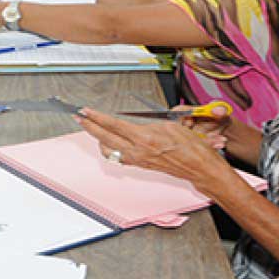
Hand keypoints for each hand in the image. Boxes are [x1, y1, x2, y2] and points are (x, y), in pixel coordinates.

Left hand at [75, 107, 233, 192]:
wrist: (199, 167)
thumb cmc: (191, 147)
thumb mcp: (172, 124)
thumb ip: (152, 120)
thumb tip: (140, 116)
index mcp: (145, 138)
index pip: (113, 125)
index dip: (96, 117)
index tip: (86, 111)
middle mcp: (138, 150)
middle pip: (104, 137)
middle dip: (89, 126)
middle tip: (79, 118)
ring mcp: (137, 159)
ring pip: (108, 149)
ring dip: (98, 138)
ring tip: (92, 128)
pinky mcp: (140, 164)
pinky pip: (118, 157)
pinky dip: (110, 149)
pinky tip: (109, 142)